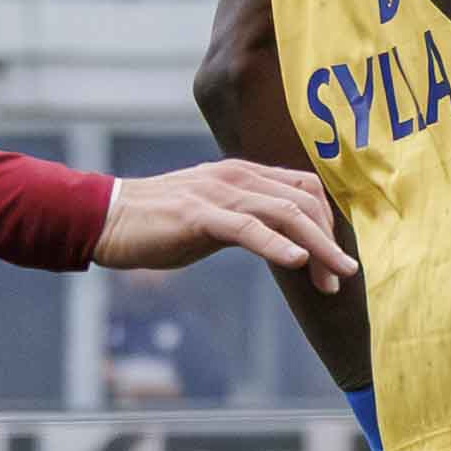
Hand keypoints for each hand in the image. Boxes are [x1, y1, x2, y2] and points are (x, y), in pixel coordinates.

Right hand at [98, 158, 352, 287]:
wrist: (109, 218)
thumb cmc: (161, 222)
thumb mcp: (215, 215)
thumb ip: (250, 219)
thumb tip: (287, 242)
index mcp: (244, 174)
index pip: (305, 190)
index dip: (329, 224)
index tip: (334, 261)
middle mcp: (237, 177)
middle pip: (304, 202)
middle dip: (329, 241)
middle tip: (341, 276)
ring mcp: (218, 193)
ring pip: (285, 213)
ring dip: (317, 247)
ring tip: (333, 276)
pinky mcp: (198, 215)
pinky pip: (248, 228)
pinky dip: (277, 244)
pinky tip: (296, 262)